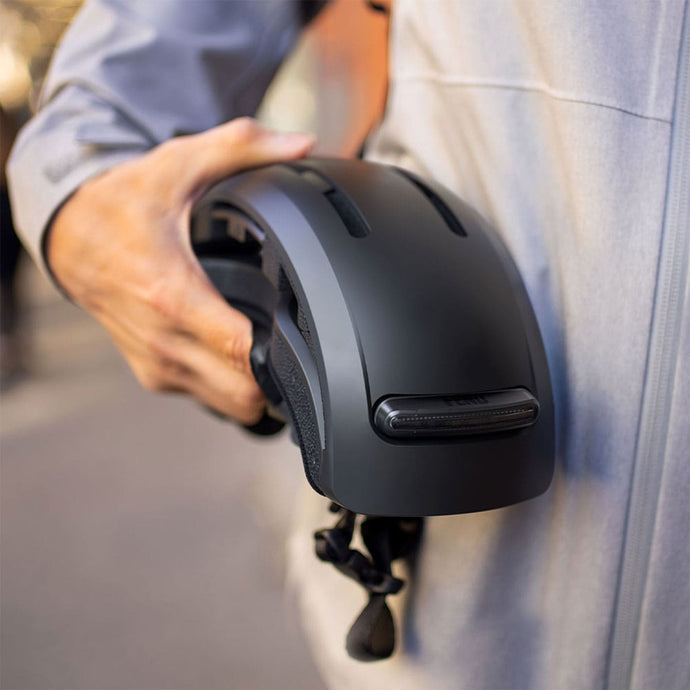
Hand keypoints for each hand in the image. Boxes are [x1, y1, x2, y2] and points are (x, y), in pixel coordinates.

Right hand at [47, 118, 315, 423]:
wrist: (69, 239)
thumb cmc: (123, 205)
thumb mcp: (179, 164)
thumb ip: (242, 149)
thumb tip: (302, 142)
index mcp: (173, 295)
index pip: (241, 350)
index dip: (283, 352)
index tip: (309, 339)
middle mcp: (165, 341)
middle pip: (244, 394)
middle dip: (279, 376)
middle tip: (299, 344)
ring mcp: (158, 364)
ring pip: (230, 406)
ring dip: (258, 385)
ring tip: (274, 349)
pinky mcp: (154, 375)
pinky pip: (208, 398)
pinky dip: (232, 385)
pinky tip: (240, 353)